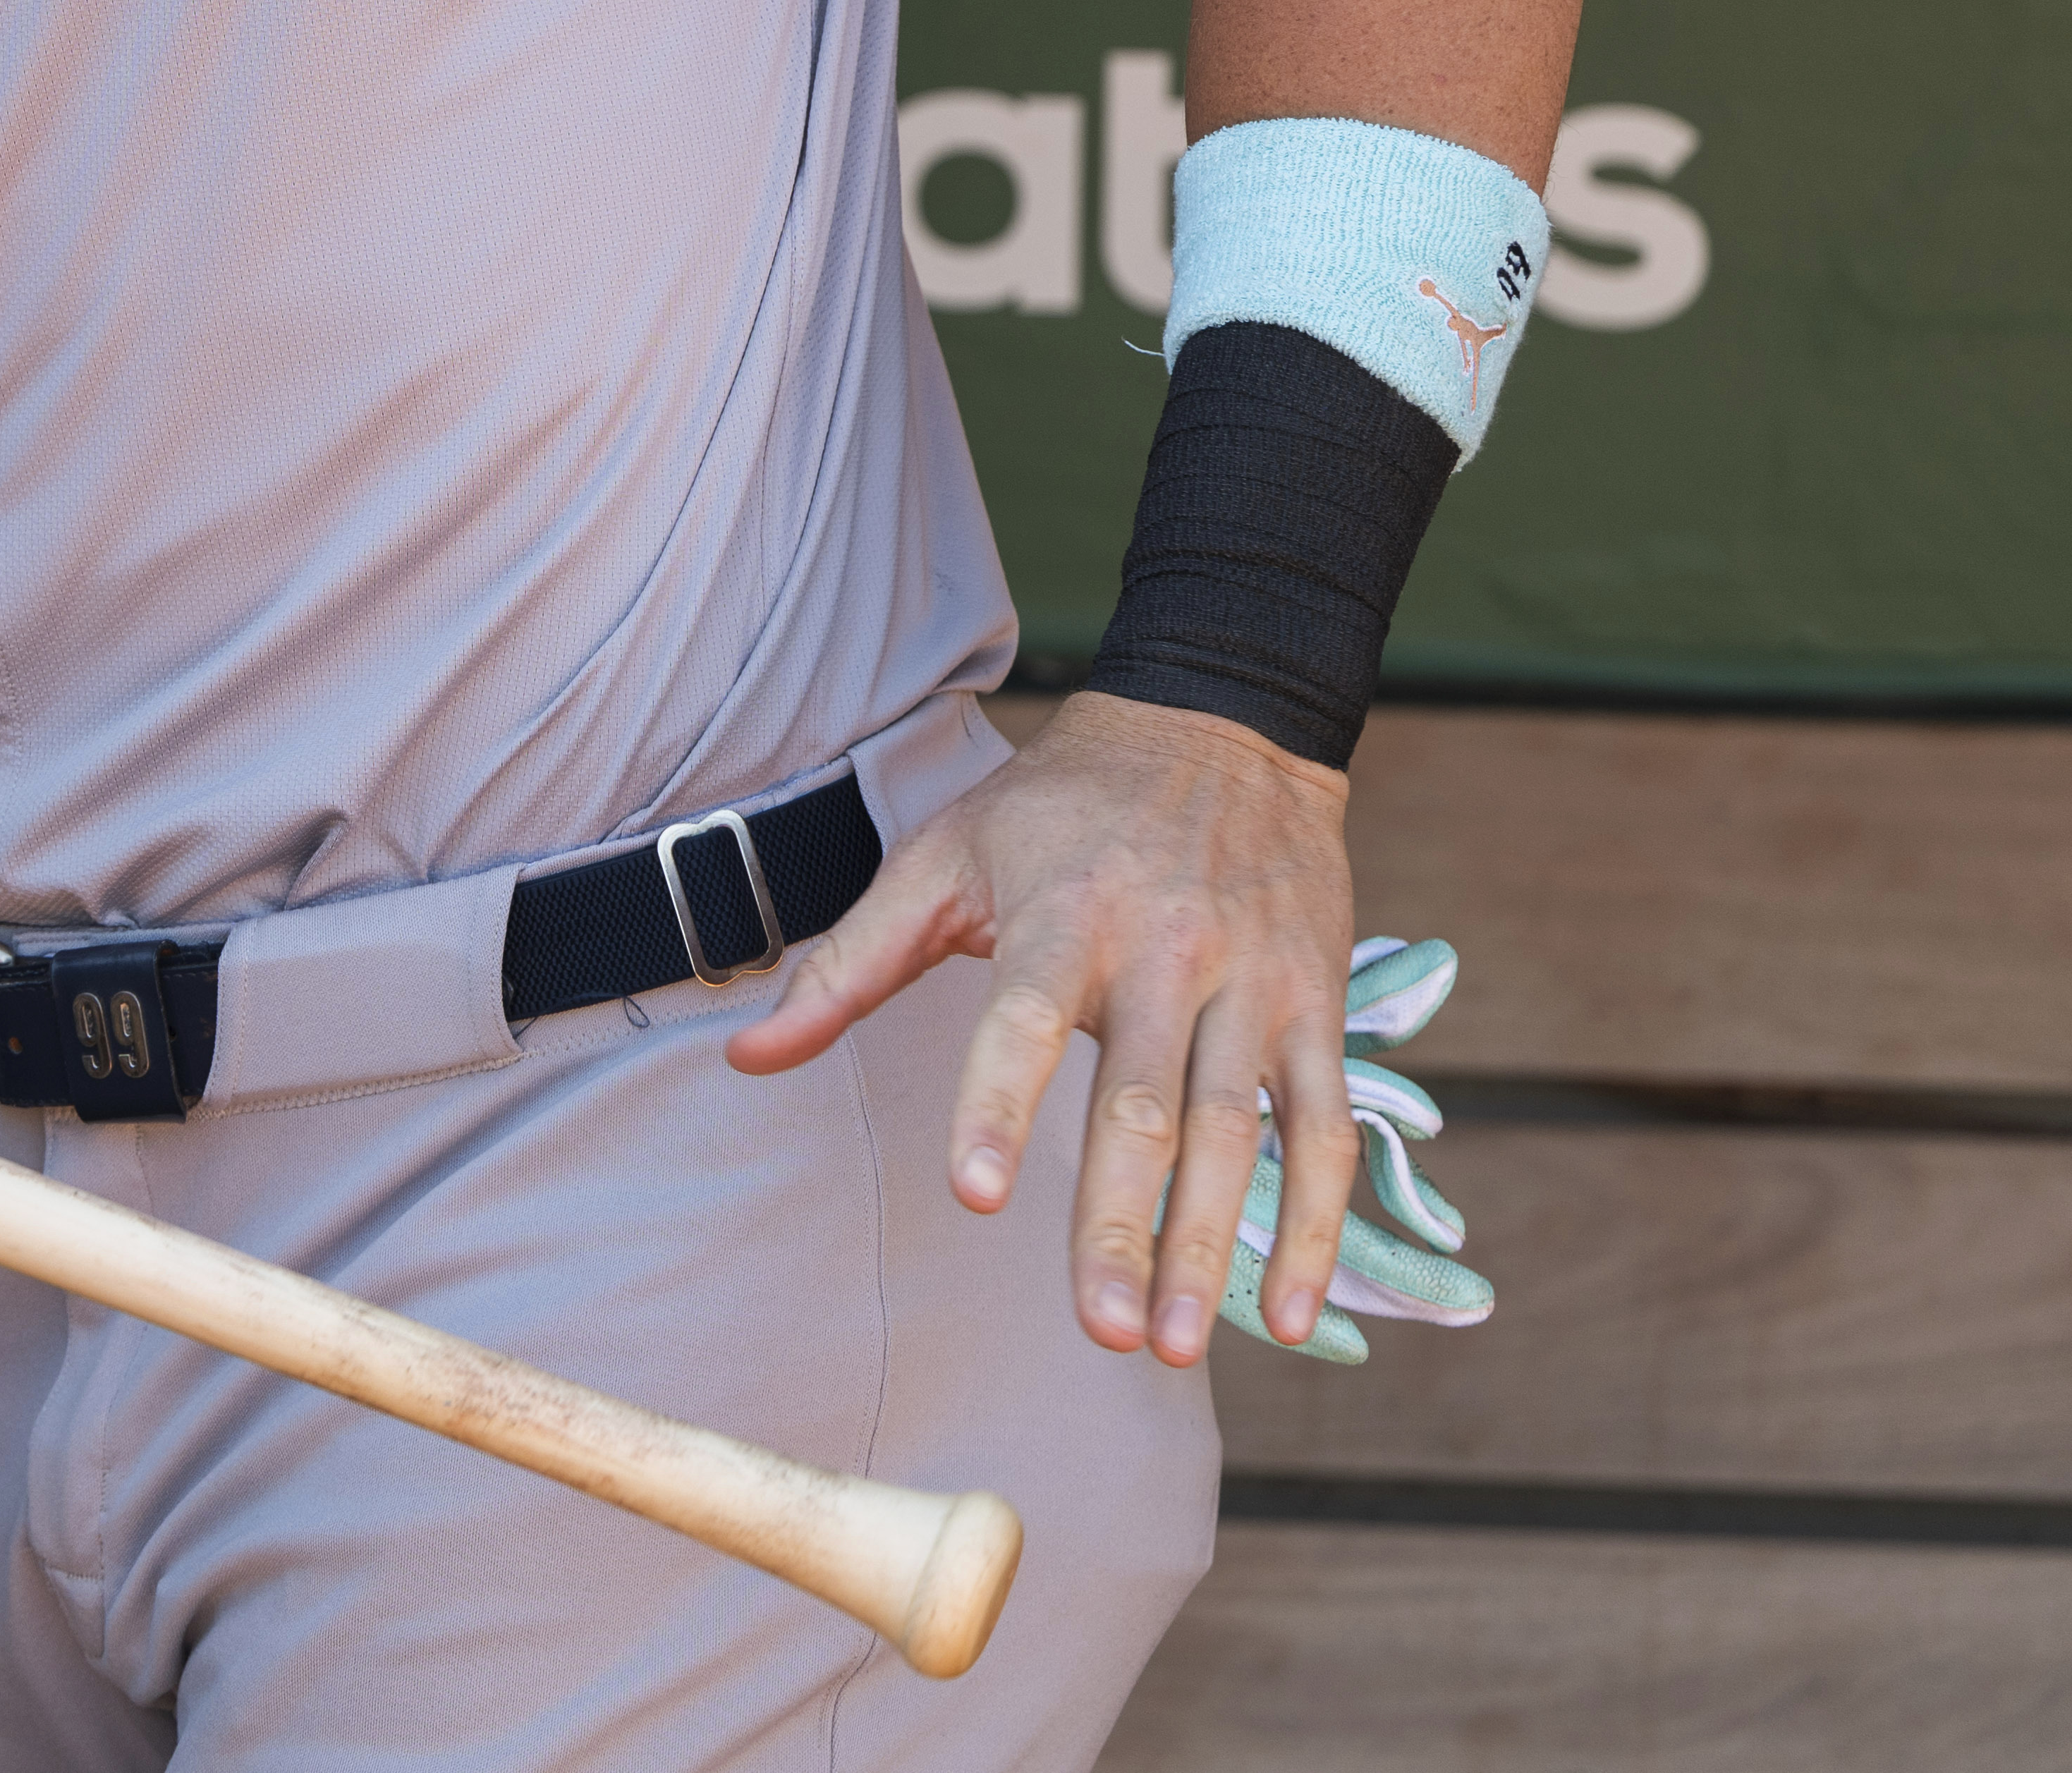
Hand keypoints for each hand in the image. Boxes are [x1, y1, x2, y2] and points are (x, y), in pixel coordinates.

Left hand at [721, 694, 1359, 1364]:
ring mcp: (1256, 985)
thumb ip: (845, 966)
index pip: (1026, 1019)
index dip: (1000, 1105)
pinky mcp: (1320, 1008)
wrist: (1224, 724)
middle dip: (1123, 1227)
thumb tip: (743, 1056)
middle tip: (1101, 1334)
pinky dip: (1319, 1230)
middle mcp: (1169, 954)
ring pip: (1240, 1134)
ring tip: (1176, 1347)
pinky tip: (1300, 1323)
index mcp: (1068, 917)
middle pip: (1144, 1106)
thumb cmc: (1058, 808)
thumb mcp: (940, 858)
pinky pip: (1328, 1133)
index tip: (978, 1194)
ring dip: (1214, 1249)